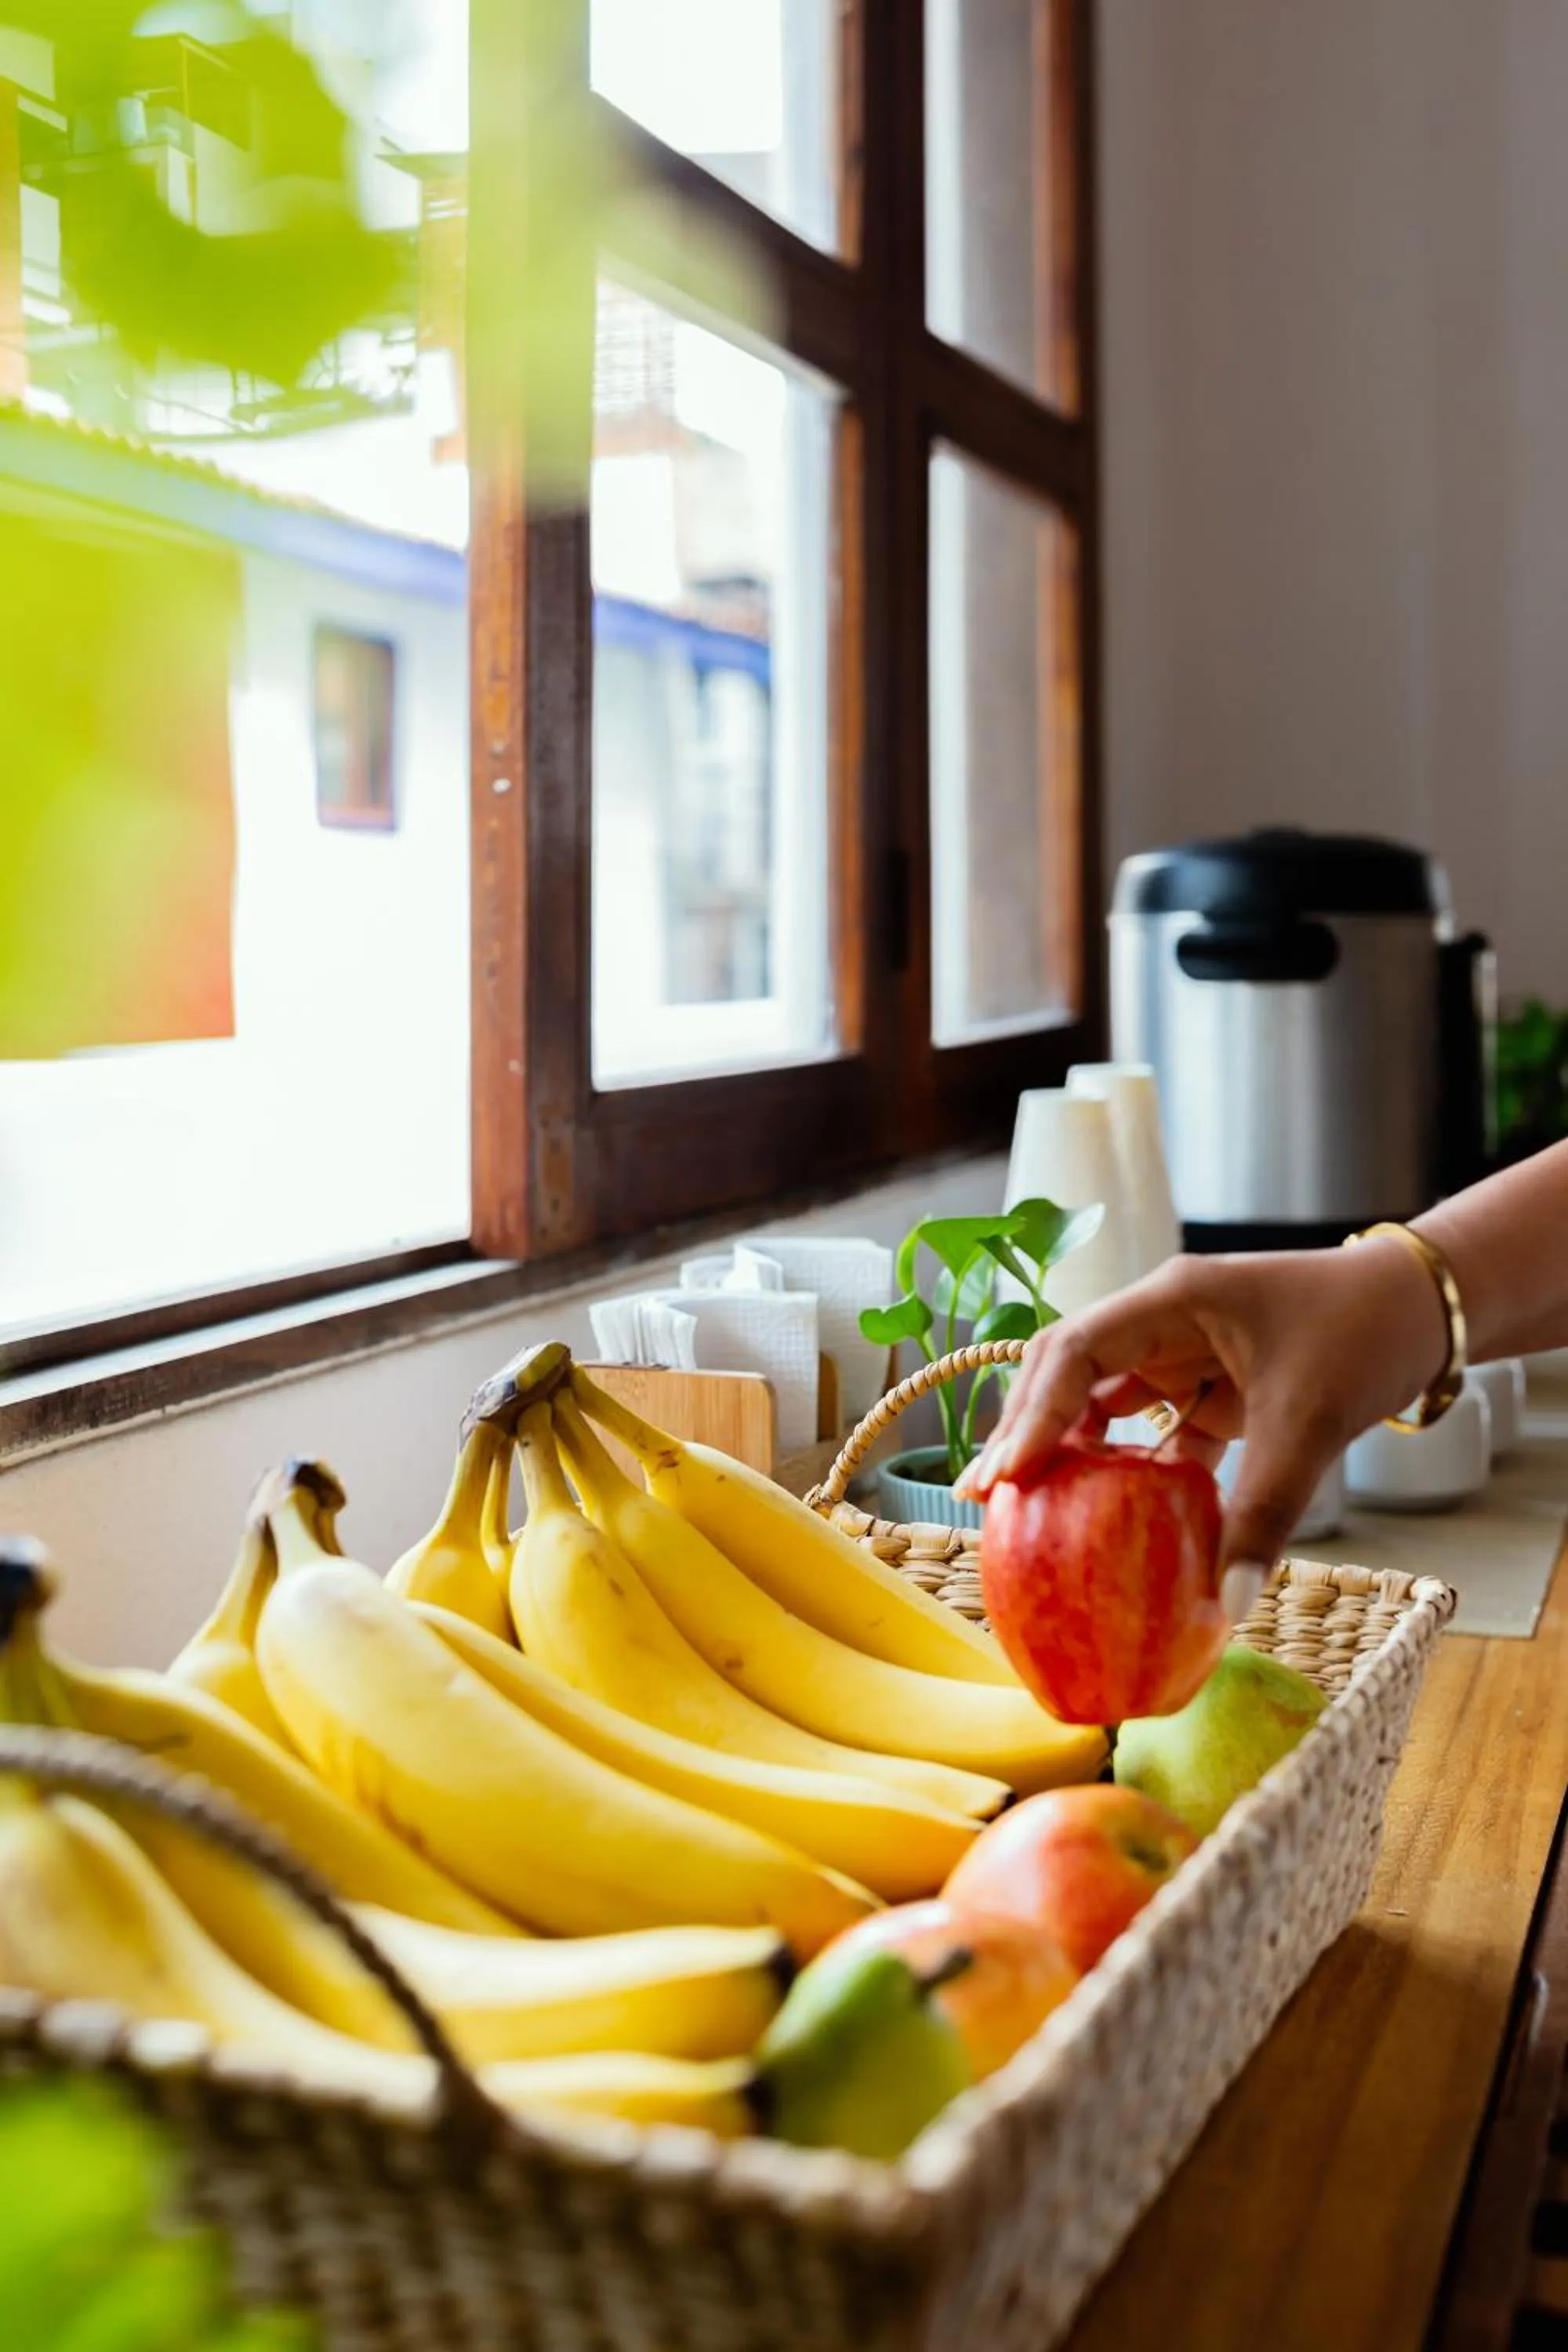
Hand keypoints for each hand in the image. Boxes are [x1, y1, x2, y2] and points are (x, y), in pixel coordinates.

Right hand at [957, 1239, 1451, 1617]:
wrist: (1424, 1310)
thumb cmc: (1365, 1335)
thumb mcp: (1310, 1423)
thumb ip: (1264, 1513)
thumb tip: (1222, 1607)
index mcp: (1174, 1300)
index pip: (1077, 1349)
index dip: (1035, 1413)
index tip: (1007, 1476)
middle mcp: (1162, 1319)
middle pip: (1066, 1369)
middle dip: (1025, 1429)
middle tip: (985, 1498)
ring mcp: (1180, 1352)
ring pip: (1097, 1398)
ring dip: (1064, 1450)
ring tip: (1024, 1510)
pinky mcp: (1203, 1387)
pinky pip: (1145, 1429)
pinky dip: (1123, 1471)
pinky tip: (1103, 1520)